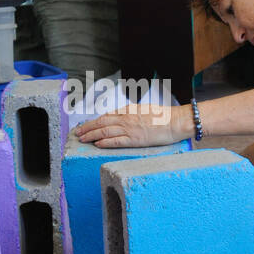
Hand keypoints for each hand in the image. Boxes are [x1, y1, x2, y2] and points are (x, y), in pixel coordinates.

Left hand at [73, 102, 189, 148]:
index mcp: (129, 110)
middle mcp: (127, 118)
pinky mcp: (135, 140)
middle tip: (77, 133)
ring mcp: (130, 129)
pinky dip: (104, 143)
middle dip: (87, 127)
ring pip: (105, 131)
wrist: (176, 121)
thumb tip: (123, 115)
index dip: (94, 121)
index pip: (107, 115)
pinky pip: (115, 141)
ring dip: (91, 135)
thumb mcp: (145, 109)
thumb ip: (132, 112)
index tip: (87, 125)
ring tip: (82, 139)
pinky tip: (97, 144)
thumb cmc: (164, 116)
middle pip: (102, 123)